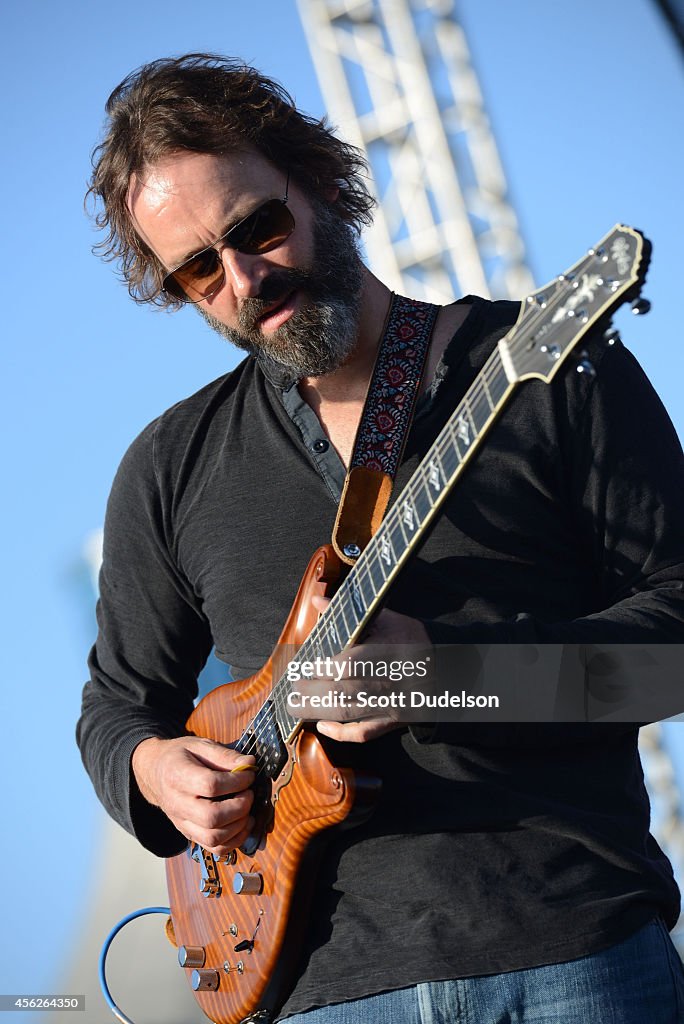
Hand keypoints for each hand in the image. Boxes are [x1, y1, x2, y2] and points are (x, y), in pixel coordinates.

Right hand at [131, 735, 255, 855]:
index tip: (248, 774)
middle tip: (248, 793)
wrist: (155, 772)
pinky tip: (243, 824)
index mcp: (178, 776)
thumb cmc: (179, 757)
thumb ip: (224, 755)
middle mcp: (177, 804)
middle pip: (212, 817)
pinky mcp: (189, 834)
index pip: (210, 785)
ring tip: (247, 809)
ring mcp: (182, 822)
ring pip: (213, 838)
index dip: (236, 781)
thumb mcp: (199, 745)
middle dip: (240, 806)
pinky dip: (234, 840)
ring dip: (239, 826)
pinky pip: (214, 848)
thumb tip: (249, 764)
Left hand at [301, 596, 432, 742]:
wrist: (445, 668)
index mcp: (391, 649)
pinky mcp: (393, 721)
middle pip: (344, 690)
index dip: (324, 668)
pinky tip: (321, 724)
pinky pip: (364, 733)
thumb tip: (317, 600)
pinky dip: (340, 733)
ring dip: (316, 711)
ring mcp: (392, 704)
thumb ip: (349, 612)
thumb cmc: (408, 639)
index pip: (352, 663)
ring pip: (348, 713)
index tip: (305, 666)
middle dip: (312, 691)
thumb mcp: (386, 619)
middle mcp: (392, 680)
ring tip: (294, 705)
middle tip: (293, 686)